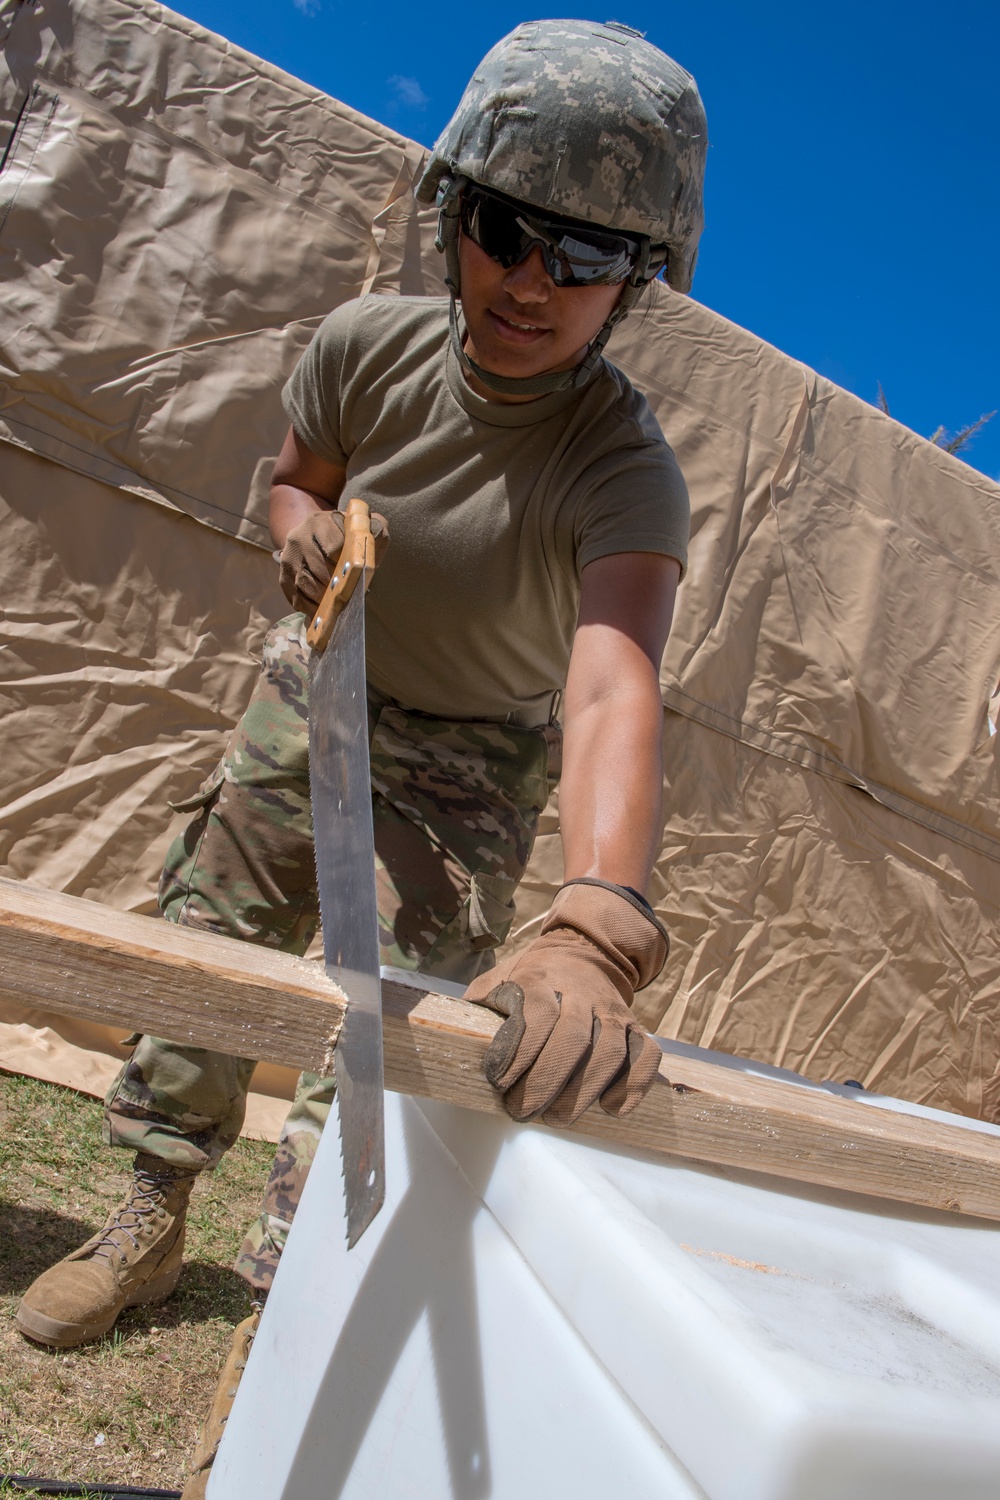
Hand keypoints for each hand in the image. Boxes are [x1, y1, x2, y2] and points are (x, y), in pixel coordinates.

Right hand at [278, 508, 388, 613]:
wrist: (315, 538)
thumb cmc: (346, 537)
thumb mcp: (362, 527)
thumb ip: (375, 527)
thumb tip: (376, 535)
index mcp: (319, 523)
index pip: (333, 548)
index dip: (346, 566)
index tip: (355, 575)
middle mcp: (298, 537)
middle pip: (317, 568)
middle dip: (334, 586)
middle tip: (347, 596)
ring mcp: (288, 556)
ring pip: (303, 583)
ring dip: (321, 599)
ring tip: (335, 606)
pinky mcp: (283, 575)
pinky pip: (294, 596)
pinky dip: (308, 607)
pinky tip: (321, 611)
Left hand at [464, 879, 666, 1125]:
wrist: (584, 952)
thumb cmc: (530, 979)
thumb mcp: (498, 980)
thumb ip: (480, 1006)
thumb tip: (449, 1038)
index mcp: (539, 979)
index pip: (535, 1015)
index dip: (518, 1052)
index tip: (499, 1082)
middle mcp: (580, 993)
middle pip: (571, 1039)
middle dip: (546, 1082)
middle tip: (523, 1112)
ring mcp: (611, 1011)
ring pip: (608, 1052)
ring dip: (583, 1092)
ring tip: (557, 1118)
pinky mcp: (635, 1027)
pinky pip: (646, 1056)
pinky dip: (634, 1084)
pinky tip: (611, 1107)